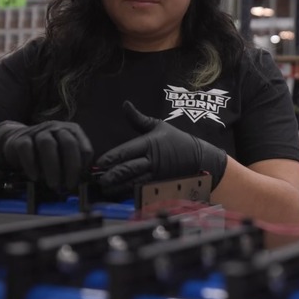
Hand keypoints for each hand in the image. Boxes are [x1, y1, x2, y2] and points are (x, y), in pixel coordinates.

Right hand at [0, 120, 93, 192]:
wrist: (16, 142)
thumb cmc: (47, 152)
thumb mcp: (63, 155)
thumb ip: (73, 163)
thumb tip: (80, 181)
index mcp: (72, 131)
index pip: (84, 146)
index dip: (84, 165)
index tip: (80, 180)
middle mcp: (56, 128)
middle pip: (68, 143)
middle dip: (71, 166)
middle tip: (69, 185)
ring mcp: (37, 131)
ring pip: (47, 144)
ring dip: (52, 167)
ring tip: (53, 184)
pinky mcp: (20, 138)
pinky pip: (26, 148)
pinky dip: (31, 164)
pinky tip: (35, 177)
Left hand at [96, 101, 227, 194]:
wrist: (200, 158)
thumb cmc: (177, 140)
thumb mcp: (159, 126)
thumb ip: (138, 119)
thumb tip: (125, 104)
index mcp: (150, 144)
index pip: (126, 151)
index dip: (112, 158)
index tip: (100, 162)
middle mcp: (152, 160)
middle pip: (127, 169)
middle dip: (111, 175)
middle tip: (98, 179)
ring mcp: (156, 175)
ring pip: (132, 182)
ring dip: (117, 186)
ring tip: (105, 188)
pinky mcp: (160, 185)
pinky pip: (142, 190)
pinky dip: (129, 192)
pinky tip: (119, 194)